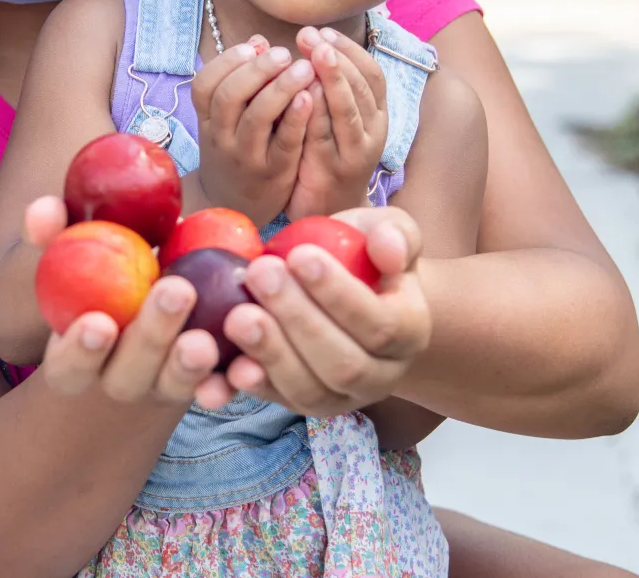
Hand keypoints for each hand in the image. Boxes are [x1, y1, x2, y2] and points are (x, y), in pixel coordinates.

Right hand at [23, 196, 234, 408]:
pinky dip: (236, 379)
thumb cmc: (106, 270)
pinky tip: (252, 362)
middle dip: (151, 339)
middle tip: (176, 293)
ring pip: (175, 386)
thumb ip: (57, 232)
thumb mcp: (80, 250)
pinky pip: (222, 387)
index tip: (98, 322)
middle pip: (129, 375)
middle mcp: (120, 380)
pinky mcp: (206, 383)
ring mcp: (163, 387)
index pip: (68, 367)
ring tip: (205, 340)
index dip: (79, 352)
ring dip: (189, 367)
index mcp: (77, 358)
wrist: (151, 291)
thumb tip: (43, 209)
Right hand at [190, 37, 316, 225]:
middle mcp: (221, 137)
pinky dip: (296, 118)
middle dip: (257, 69)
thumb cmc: (236, 148)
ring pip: (256, 118)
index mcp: (207, 119)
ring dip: (280, 88)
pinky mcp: (274, 173)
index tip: (254, 46)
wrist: (233, 206)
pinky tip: (310, 97)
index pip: (204, 84)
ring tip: (305, 68)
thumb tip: (259, 41)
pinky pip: (284, 142)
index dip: (226, 61)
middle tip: (284, 53)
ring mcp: (246, 157)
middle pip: (229, 96)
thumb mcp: (228, 118)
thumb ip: (242, 81)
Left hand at [219, 206, 429, 417]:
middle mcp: (381, 375)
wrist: (350, 294)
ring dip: (271, 354)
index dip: (338, 294)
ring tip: (238, 316)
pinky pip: (276, 402)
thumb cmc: (367, 258)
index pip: (380, 324)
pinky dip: (251, 387)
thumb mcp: (389, 233)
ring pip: (309, 390)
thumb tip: (388, 250)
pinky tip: (228, 367)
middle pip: (343, 364)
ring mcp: (340, 398)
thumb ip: (395, 234)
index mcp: (410, 332)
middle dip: (298, 320)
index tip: (299, 255)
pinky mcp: (301, 405)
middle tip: (260, 274)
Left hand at [286, 26, 386, 218]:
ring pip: (349, 110)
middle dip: (337, 58)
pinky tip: (303, 95)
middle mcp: (373, 131)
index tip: (325, 32)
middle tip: (313, 37)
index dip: (349, 50)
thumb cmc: (327, 156)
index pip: (371, 74)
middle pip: (362, 87)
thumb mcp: (335, 120)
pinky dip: (317, 114)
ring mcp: (356, 152)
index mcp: (376, 114)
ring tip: (314, 57)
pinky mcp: (334, 170)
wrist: (328, 210)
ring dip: (333, 81)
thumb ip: (331, 89)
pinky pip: (326, 137)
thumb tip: (314, 45)